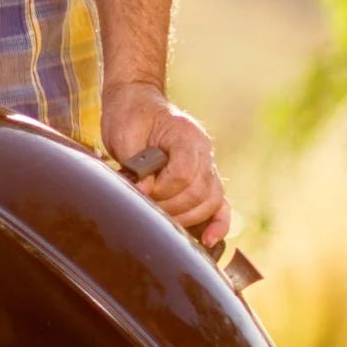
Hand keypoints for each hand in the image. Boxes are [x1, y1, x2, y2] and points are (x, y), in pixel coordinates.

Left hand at [103, 83, 229, 248]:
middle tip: (145, 205)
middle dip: (169, 207)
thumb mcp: (126, 136)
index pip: (183, 174)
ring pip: (210, 202)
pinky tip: (208, 240)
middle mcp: (203, 152)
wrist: (138, 106)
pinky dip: (217, 223)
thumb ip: (138, 164)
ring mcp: (207, 166)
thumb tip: (146, 189)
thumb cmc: (130, 118)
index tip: (140, 186)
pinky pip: (220, 205)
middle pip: (198, 193)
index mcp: (187, 137)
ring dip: (184, 218)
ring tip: (160, 217)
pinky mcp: (203, 180)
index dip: (161, 188)